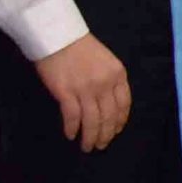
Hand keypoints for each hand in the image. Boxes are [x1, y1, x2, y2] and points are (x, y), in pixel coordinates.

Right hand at [35, 32, 130, 152]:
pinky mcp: (66, 92)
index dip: (120, 121)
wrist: (58, 35)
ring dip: (91, 137)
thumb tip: (108, 103)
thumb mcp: (106, 61)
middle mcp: (105, 84)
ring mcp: (86, 89)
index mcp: (119, 75)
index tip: (116, 131)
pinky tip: (71, 135)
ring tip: (88, 147)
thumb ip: (110, 80)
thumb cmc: (80, 47)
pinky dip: (73, 128)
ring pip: (93, 120)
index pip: (124, 104)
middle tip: (102, 146)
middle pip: (109, 116)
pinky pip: (72, 116)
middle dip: (107, 134)